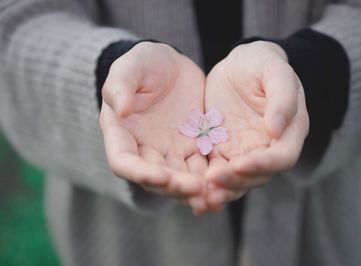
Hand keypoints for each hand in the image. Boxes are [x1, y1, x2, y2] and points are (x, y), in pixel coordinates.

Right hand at [99, 42, 207, 213]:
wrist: (171, 65)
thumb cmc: (145, 63)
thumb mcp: (131, 66)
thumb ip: (120, 85)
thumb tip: (120, 110)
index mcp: (122, 134)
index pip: (123, 162)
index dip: (140, 173)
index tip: (161, 177)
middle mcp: (144, 149)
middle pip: (156, 178)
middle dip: (175, 187)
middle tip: (197, 190)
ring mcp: (170, 151)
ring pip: (181, 178)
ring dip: (196, 190)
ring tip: (214, 197)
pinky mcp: (193, 148)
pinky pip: (202, 167)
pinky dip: (212, 178)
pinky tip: (227, 183)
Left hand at [204, 41, 308, 209]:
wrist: (240, 65)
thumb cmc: (263, 64)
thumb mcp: (275, 71)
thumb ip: (282, 98)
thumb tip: (277, 130)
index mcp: (289, 131)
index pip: (282, 156)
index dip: (263, 164)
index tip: (239, 164)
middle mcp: (268, 147)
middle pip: (258, 175)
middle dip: (236, 181)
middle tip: (213, 179)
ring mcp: (245, 151)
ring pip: (236, 179)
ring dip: (220, 188)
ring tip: (201, 194)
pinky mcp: (223, 150)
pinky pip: (216, 169)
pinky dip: (205, 180)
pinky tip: (190, 185)